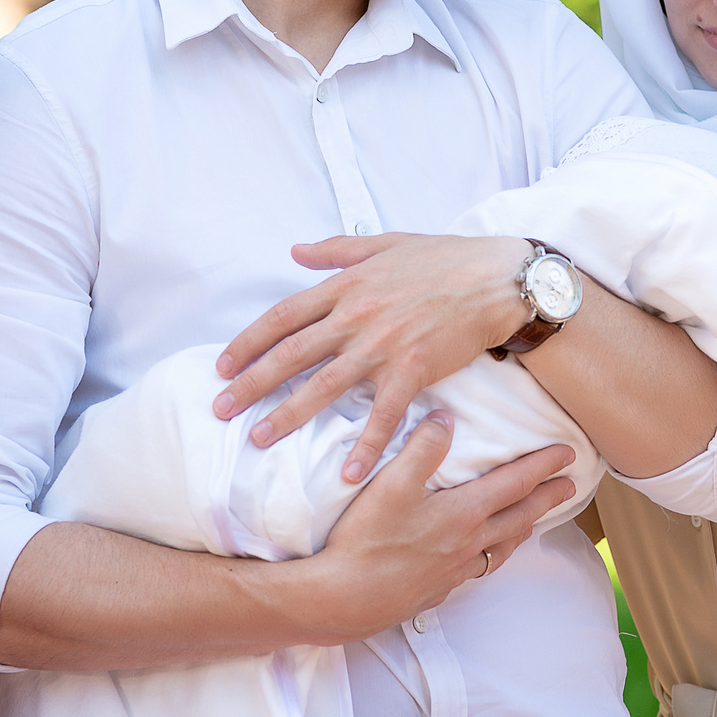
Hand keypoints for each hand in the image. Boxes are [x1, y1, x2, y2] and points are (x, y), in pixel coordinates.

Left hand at [214, 232, 532, 480]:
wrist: (496, 278)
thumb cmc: (443, 258)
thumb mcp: (384, 243)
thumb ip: (335, 250)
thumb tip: (294, 251)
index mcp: (346, 286)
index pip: (283, 318)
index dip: (248, 343)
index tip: (223, 366)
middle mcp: (356, 316)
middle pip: (291, 355)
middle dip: (251, 384)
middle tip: (221, 410)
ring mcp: (383, 345)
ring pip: (324, 386)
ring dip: (290, 416)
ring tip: (260, 438)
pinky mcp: (413, 369)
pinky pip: (383, 415)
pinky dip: (365, 446)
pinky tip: (346, 473)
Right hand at [298, 411, 579, 638]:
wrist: (344, 599)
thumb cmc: (366, 540)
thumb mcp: (391, 483)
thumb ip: (423, 448)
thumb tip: (446, 419)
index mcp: (464, 513)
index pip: (516, 483)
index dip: (544, 465)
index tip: (569, 454)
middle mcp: (468, 544)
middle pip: (520, 516)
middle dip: (547, 498)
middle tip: (570, 486)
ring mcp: (455, 571)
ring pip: (502, 548)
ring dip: (523, 529)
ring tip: (533, 521)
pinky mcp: (438, 590)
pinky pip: (478, 569)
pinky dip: (491, 556)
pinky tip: (480, 557)